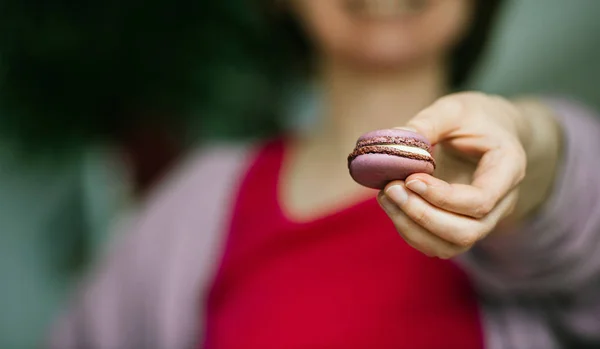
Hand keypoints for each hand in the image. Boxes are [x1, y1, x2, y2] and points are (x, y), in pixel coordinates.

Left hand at [377, 92, 560, 258]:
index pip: (480, 200)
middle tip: (390, 189)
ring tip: (386, 195)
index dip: (442, 197)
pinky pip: (437, 244)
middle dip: (422, 216)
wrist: (491, 129)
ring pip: (450, 245)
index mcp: (508, 168)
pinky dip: (410, 231)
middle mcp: (501, 202)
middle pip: (467, 232)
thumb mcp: (453, 109)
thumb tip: (391, 141)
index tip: (410, 178)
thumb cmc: (474, 116)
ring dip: (411, 227)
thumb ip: (427, 123)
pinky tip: (392, 204)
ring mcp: (483, 219)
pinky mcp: (461, 225)